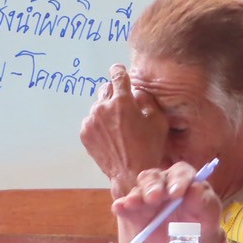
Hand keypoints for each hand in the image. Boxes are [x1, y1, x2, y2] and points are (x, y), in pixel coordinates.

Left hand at [80, 64, 165, 197]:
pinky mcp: (85, 133)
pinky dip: (98, 124)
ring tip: (118, 126)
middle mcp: (104, 108)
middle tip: (123, 106)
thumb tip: (135, 91)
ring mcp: (92, 121)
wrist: (131, 173)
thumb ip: (146, 99)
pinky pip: (91, 120)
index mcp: (123, 101)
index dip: (119, 70)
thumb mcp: (157, 120)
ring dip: (106, 110)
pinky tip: (110, 135)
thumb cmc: (148, 147)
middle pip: (105, 88)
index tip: (118, 70)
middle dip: (114, 93)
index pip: (118, 75)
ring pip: (98, 105)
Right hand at [112, 162, 222, 242]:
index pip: (179, 172)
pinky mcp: (136, 212)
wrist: (192, 240)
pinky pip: (126, 206)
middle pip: (154, 177)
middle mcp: (163, 183)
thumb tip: (195, 188)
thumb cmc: (202, 220)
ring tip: (133, 203)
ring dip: (136, 195)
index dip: (178, 180)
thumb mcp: (210, 212)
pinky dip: (121, 206)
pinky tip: (119, 208)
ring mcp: (147, 197)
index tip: (177, 194)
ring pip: (139, 189)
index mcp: (183, 178)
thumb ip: (204, 200)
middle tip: (154, 198)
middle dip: (153, 186)